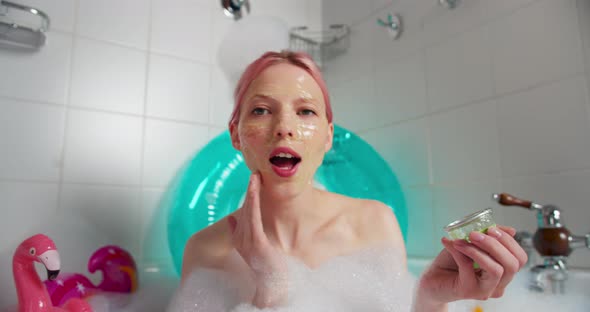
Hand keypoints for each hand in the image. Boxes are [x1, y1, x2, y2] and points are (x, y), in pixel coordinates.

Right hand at [227, 172, 287, 306]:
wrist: (274, 289)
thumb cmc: (270, 272)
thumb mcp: (257, 254)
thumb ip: (246, 239)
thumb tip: (233, 220)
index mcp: (242, 243)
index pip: (243, 216)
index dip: (247, 200)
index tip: (251, 184)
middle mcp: (242, 242)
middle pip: (246, 211)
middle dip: (250, 192)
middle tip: (255, 175)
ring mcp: (248, 242)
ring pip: (248, 211)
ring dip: (251, 193)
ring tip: (255, 177)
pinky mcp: (257, 243)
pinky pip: (253, 217)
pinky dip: (253, 202)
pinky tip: (255, 189)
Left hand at [415, 225, 527, 310]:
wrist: (432, 278)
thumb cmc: (452, 262)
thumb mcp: (472, 244)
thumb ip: (489, 237)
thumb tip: (511, 230)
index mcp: (503, 273)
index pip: (519, 259)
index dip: (509, 241)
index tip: (492, 228)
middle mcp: (497, 285)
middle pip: (512, 264)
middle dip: (495, 244)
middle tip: (476, 233)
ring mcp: (485, 290)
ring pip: (496, 269)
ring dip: (478, 249)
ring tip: (461, 239)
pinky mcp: (469, 291)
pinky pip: (469, 267)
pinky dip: (459, 251)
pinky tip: (449, 243)